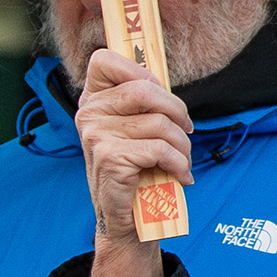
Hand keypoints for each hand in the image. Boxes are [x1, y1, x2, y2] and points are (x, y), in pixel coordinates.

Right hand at [75, 46, 191, 276]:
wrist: (125, 217)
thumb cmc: (136, 167)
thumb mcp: (136, 129)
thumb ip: (144, 102)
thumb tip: (164, 79)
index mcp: (93, 99)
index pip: (104, 59)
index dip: (139, 68)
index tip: (160, 90)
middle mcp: (89, 113)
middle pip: (147, 89)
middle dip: (178, 111)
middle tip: (187, 130)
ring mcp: (96, 135)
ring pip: (161, 123)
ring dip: (183, 145)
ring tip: (182, 160)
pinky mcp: (110, 158)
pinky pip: (161, 149)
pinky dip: (179, 164)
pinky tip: (179, 175)